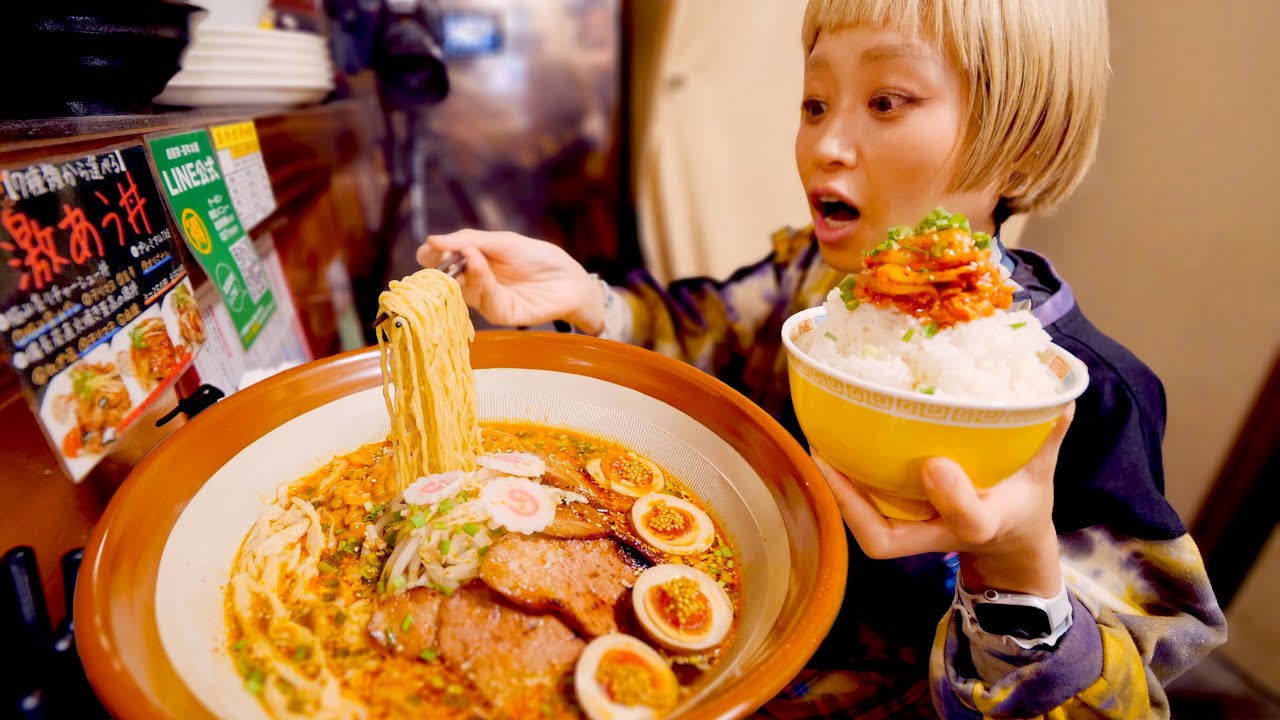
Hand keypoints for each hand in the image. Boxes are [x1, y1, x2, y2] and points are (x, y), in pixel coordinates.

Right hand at [418, 230, 604, 332]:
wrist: (570, 278)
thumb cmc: (538, 257)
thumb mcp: (503, 241)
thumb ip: (470, 240)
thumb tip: (431, 240)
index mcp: (471, 264)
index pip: (441, 262)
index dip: (431, 256)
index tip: (427, 249)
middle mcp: (474, 284)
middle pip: (447, 280)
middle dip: (441, 267)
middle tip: (437, 255)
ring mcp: (487, 300)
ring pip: (464, 290)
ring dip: (463, 271)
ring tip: (468, 254)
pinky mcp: (501, 314)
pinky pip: (485, 300)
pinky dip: (480, 282)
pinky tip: (479, 266)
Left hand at [814, 404, 1074, 596]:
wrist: (1009, 541)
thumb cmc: (1019, 503)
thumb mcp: (1040, 474)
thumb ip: (1047, 438)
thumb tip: (1061, 400)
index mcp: (984, 524)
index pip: (969, 520)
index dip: (953, 497)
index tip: (937, 465)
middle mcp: (940, 535)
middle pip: (887, 540)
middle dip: (855, 505)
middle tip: (828, 456)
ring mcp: (915, 536)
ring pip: (866, 529)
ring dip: (839, 492)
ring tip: (819, 444)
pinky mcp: (898, 527)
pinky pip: (864, 514)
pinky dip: (844, 485)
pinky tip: (829, 445)